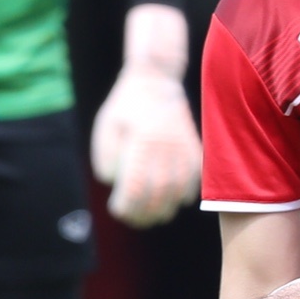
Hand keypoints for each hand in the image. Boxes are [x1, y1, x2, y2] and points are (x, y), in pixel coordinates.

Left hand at [91, 4, 201, 227]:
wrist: (156, 79)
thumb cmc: (126, 105)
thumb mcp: (106, 125)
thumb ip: (105, 155)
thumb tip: (111, 182)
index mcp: (141, 141)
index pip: (134, 185)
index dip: (126, 204)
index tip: (117, 210)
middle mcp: (164, 146)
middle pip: (157, 192)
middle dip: (144, 213)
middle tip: (133, 219)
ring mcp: (182, 146)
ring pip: (178, 188)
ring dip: (166, 208)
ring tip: (154, 217)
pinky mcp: (193, 145)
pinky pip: (195, 177)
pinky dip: (186, 193)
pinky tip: (176, 201)